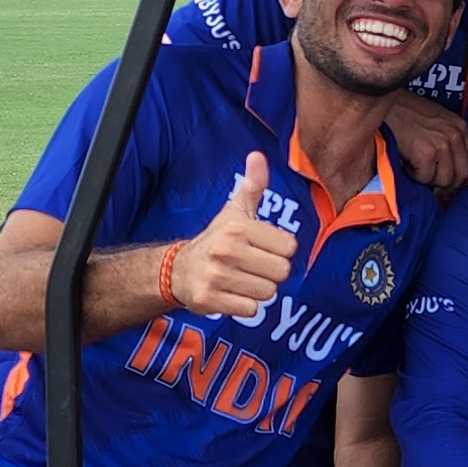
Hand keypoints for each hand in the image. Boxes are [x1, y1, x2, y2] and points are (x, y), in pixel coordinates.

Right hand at [170, 151, 297, 317]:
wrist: (178, 270)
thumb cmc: (216, 240)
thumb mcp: (234, 211)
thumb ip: (252, 185)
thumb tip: (258, 156)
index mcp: (238, 227)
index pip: (289, 247)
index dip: (279, 250)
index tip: (262, 249)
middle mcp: (227, 250)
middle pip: (281, 272)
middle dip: (270, 273)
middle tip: (251, 267)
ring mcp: (217, 276)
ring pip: (268, 293)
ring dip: (258, 290)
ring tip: (240, 280)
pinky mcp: (210, 300)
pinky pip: (251, 310)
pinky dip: (245, 306)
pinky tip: (231, 294)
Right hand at [384, 92, 467, 191]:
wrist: (382, 99)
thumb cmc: (403, 110)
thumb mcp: (434, 121)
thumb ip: (445, 139)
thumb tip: (447, 167)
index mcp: (460, 126)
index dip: (454, 174)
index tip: (442, 179)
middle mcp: (455, 134)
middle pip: (461, 175)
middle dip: (445, 184)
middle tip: (430, 184)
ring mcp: (442, 144)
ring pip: (444, 180)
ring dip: (428, 179)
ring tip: (415, 167)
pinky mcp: (426, 152)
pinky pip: (425, 178)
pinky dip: (413, 175)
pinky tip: (406, 162)